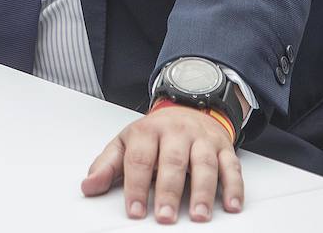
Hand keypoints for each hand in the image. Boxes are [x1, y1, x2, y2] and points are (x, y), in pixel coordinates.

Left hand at [82, 105, 242, 222]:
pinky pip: (232, 166)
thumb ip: (107, 166)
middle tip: (165, 217)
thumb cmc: (155, 133)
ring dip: (203, 192)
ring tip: (198, 216)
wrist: (188, 106)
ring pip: (205, 164)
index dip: (136, 186)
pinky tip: (232, 206)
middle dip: (169, 191)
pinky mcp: (224, 147)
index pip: (140, 159)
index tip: (135, 210)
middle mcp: (176, 132)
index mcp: (148, 131)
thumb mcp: (126, 142)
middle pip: (173, 161)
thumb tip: (88, 186)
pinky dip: (234, 187)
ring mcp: (202, 139)